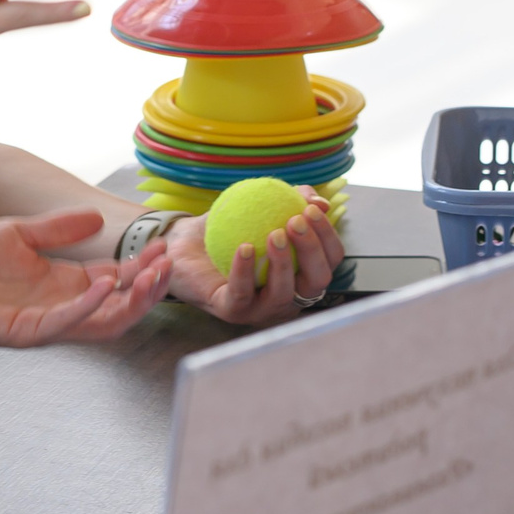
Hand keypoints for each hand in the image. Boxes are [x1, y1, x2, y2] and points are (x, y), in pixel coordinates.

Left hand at [0, 208, 170, 348]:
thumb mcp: (17, 233)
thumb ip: (56, 229)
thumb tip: (96, 217)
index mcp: (63, 283)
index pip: (116, 279)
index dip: (141, 267)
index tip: (163, 248)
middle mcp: (61, 306)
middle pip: (119, 305)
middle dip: (148, 288)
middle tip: (168, 266)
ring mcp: (45, 321)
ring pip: (102, 322)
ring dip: (130, 302)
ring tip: (150, 277)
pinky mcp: (25, 333)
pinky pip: (65, 324)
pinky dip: (87, 307)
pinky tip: (104, 285)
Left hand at [164, 195, 344, 322]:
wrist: (184, 243)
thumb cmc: (228, 228)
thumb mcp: (260, 207)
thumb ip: (289, 201)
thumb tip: (320, 202)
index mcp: (300, 274)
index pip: (329, 260)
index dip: (328, 237)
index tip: (312, 210)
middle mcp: (288, 296)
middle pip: (316, 280)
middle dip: (312, 251)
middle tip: (296, 221)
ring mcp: (262, 308)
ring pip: (284, 293)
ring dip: (283, 263)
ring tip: (274, 234)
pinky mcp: (233, 312)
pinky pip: (242, 294)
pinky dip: (244, 271)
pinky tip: (245, 247)